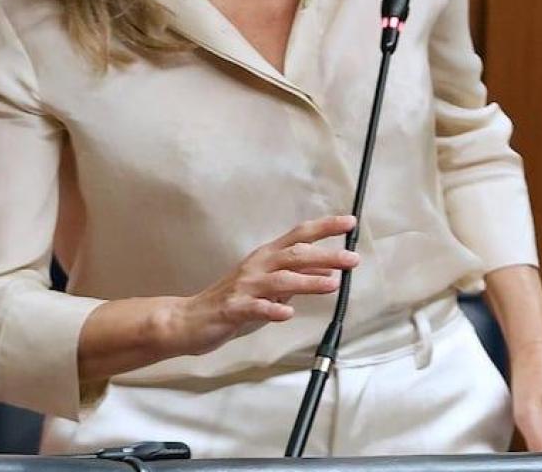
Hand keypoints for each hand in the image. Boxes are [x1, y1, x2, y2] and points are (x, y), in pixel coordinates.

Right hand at [163, 215, 358, 356]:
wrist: (189, 319)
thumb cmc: (231, 301)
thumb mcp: (267, 287)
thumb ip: (293, 278)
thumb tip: (327, 273)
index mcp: (265, 257)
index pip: (299, 236)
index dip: (324, 228)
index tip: (350, 222)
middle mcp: (256, 266)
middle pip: (294, 255)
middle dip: (325, 255)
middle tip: (352, 259)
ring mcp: (244, 287)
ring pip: (279, 279)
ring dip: (307, 281)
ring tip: (333, 285)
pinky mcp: (233, 308)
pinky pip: (254, 307)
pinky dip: (272, 308)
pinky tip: (287, 312)